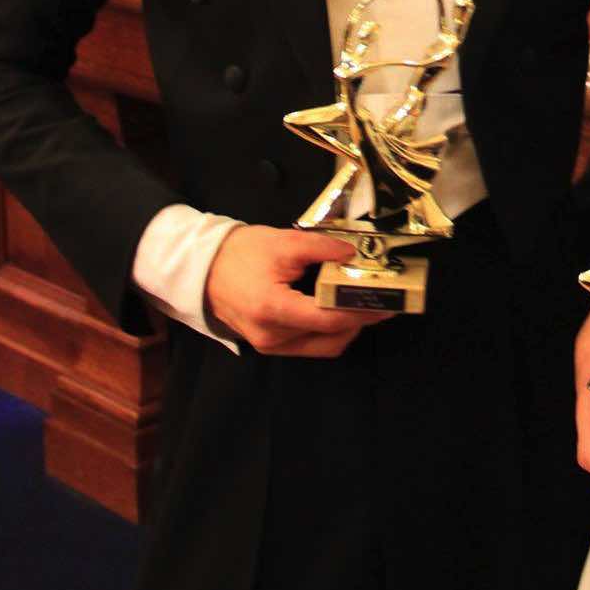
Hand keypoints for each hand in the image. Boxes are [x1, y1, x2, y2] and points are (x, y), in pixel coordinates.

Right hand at [205, 225, 388, 354]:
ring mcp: (270, 346)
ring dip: (346, 329)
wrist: (202, 269)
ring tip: (362, 304)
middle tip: (380, 301)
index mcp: (274, 310)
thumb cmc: (240, 253)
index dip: (362, 312)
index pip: (330, 320)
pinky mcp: (269, 346)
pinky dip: (328, 332)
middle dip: (360, 322)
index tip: (387, 302)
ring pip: (322, 347)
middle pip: (331, 339)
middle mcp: (273, 337)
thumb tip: (352, 253)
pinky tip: (338, 311)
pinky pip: (309, 346)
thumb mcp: (283, 242)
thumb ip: (320, 247)